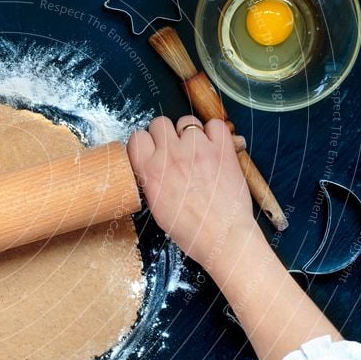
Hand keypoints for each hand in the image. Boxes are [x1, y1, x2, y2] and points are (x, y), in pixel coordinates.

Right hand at [127, 116, 257, 269]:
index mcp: (150, 171)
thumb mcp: (156, 206)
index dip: (146, 142)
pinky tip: (215, 147)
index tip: (152, 150)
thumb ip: (151, 179)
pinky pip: (215, 124)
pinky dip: (215, 132)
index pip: (137, 137)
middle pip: (160, 123)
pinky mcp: (222, 149)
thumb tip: (153, 163)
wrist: (223, 238)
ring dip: (190, 133)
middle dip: (166, 134)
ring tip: (197, 150)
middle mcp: (171, 155)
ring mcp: (197, 149)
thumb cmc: (191, 230)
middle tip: (175, 150)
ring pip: (186, 121)